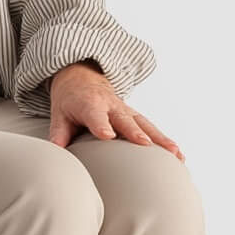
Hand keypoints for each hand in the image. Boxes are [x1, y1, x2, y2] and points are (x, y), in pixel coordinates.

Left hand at [47, 61, 183, 159]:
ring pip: (145, 124)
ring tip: (175, 154)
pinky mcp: (135, 116)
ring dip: (160, 139)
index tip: (108, 136)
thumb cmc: (70, 100)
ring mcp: (126, 111)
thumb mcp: (59, 113)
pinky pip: (151, 129)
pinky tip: (179, 156)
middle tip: (144, 145)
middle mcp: (112, 106)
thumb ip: (59, 132)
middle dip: (135, 132)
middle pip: (125, 120)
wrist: (82, 78)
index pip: (95, 116)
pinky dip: (165, 141)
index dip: (101, 125)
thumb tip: (56, 152)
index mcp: (90, 105)